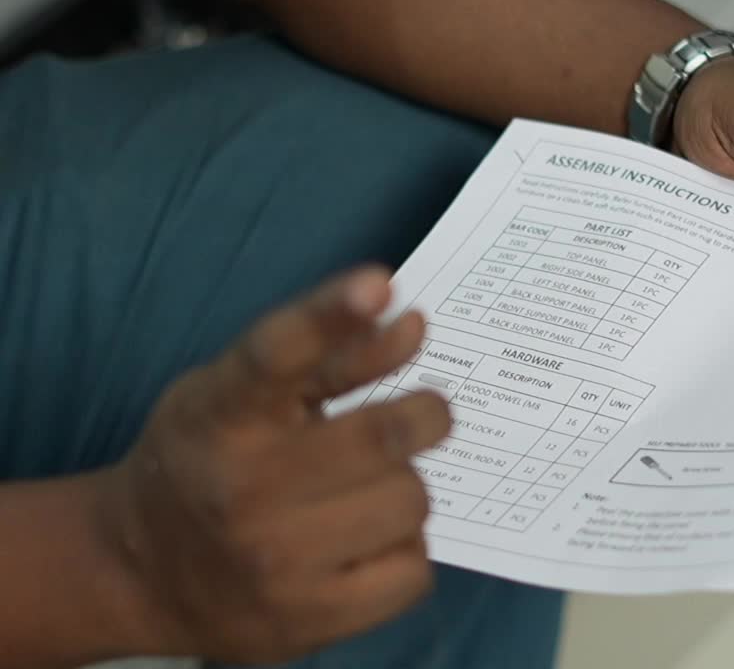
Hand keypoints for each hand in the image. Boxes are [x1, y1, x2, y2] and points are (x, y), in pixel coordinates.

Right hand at [99, 267, 448, 663]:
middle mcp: (242, 487)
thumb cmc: (209, 460)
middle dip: (425, 416)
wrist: (137, 571)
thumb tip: (414, 325)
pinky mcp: (306, 621)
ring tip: (366, 494)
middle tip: (424, 415)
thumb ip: (333, 354)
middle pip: (386, 434)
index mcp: (221, 414)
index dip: (332, 313)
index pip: (277, 353)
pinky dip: (404, 552)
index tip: (377, 284)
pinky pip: (414, 570)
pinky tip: (363, 545)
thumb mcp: (246, 395)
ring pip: (411, 503)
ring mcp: (273, 562)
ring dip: (405, 491)